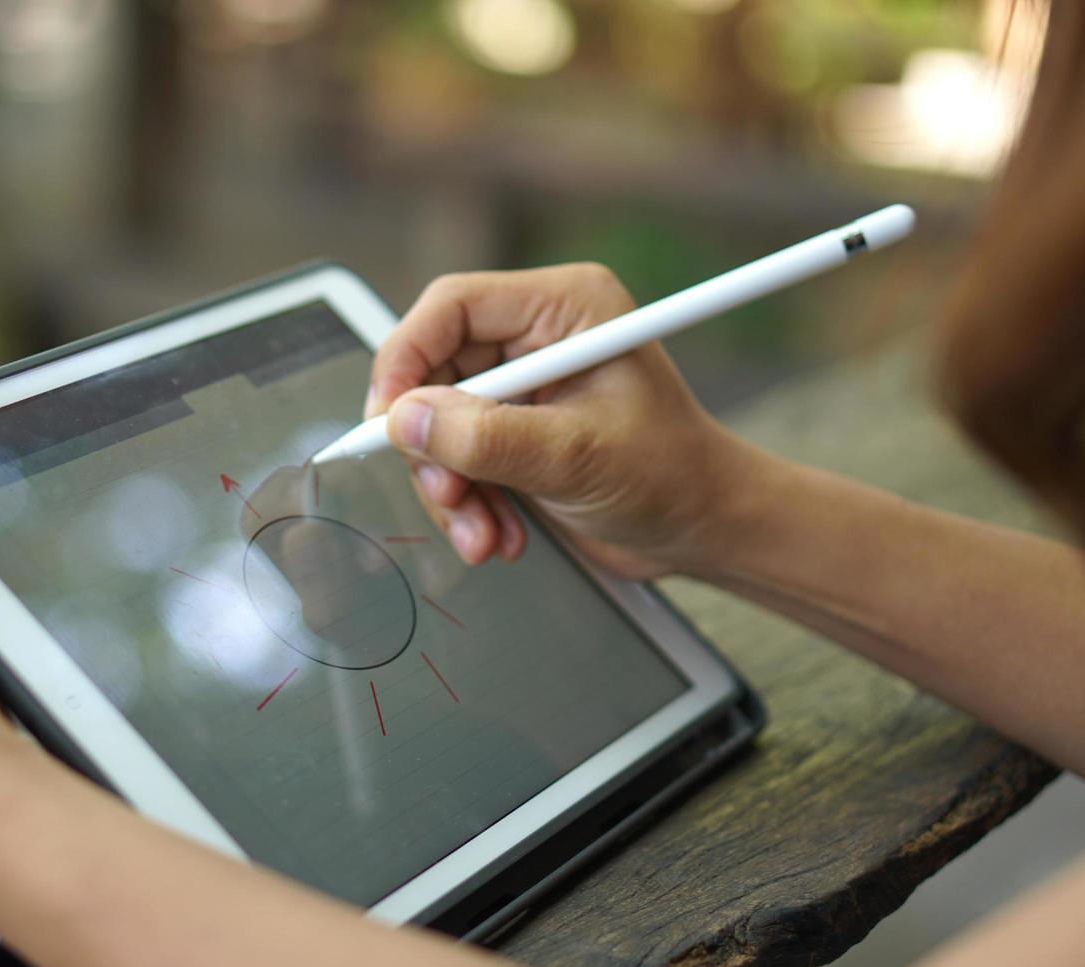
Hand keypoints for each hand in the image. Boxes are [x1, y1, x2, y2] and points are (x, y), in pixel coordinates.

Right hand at [368, 264, 755, 578]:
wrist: (703, 531)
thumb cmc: (671, 477)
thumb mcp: (575, 457)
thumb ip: (486, 437)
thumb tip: (403, 421)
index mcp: (563, 307)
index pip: (452, 308)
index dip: (407, 359)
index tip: (387, 421)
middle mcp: (537, 337)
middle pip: (434, 371)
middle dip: (432, 446)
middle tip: (449, 495)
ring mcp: (523, 387)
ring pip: (436, 424)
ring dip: (450, 488)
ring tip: (482, 535)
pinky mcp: (514, 431)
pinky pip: (456, 458)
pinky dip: (467, 504)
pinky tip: (499, 536)